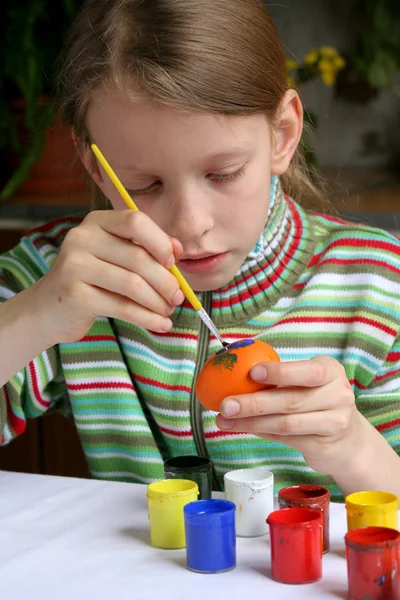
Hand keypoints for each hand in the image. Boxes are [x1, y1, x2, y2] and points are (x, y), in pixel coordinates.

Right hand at [33, 210, 184, 344]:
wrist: (47, 309)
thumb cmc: (91, 282)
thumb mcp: (116, 258)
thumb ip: (146, 249)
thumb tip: (179, 250)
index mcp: (96, 222)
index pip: (136, 221)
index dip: (161, 242)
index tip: (174, 263)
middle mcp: (82, 238)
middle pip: (138, 257)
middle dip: (166, 281)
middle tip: (178, 298)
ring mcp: (75, 266)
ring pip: (133, 284)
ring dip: (158, 302)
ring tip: (168, 312)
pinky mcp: (74, 295)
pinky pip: (122, 307)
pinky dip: (147, 318)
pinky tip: (160, 325)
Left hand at [216, 356, 363, 475]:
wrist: (348, 439)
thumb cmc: (317, 400)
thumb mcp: (308, 382)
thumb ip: (281, 379)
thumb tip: (235, 377)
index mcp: (331, 370)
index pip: (308, 372)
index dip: (280, 373)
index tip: (252, 373)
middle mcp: (338, 395)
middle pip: (291, 401)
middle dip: (254, 403)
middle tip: (226, 404)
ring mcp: (334, 423)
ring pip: (285, 424)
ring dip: (251, 422)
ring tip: (225, 420)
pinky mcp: (323, 446)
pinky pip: (285, 439)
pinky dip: (260, 432)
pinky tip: (243, 427)